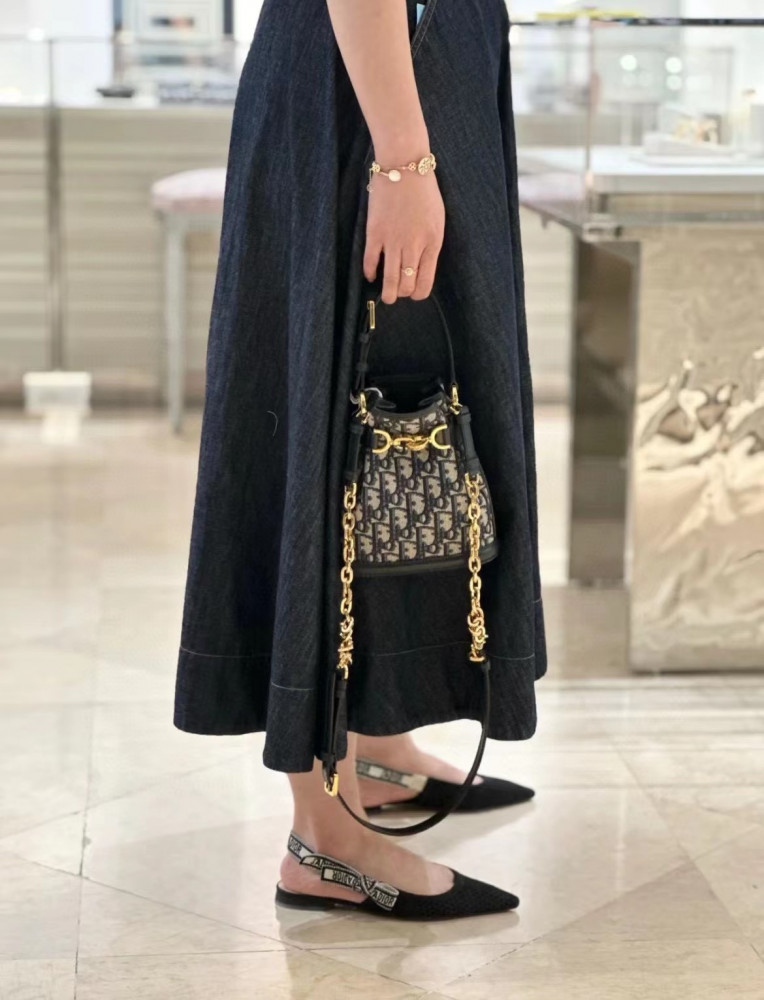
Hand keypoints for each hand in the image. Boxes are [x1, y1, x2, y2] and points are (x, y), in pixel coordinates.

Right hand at [363, 171, 444, 303]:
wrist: (404, 165)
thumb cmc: (424, 190)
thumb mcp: (437, 219)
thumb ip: (430, 244)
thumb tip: (420, 266)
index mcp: (432, 243)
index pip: (425, 283)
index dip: (417, 294)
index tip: (412, 293)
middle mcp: (414, 246)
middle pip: (406, 286)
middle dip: (401, 294)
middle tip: (397, 292)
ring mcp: (393, 240)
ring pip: (389, 280)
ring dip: (387, 293)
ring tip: (385, 296)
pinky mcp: (375, 233)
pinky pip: (371, 262)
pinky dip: (370, 273)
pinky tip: (371, 275)